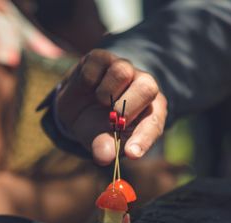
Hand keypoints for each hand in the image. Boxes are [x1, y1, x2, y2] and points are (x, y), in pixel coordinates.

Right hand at [56, 49, 167, 165]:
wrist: (77, 108)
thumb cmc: (98, 128)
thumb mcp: (101, 142)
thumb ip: (105, 148)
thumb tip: (103, 157)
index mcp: (151, 114)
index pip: (154, 124)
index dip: (144, 139)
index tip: (131, 153)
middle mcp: (143, 87)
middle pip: (148, 87)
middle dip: (126, 107)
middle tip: (112, 119)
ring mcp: (124, 69)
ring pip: (122, 72)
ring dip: (106, 93)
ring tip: (100, 102)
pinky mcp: (103, 57)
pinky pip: (98, 64)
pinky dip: (89, 80)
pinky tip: (90, 87)